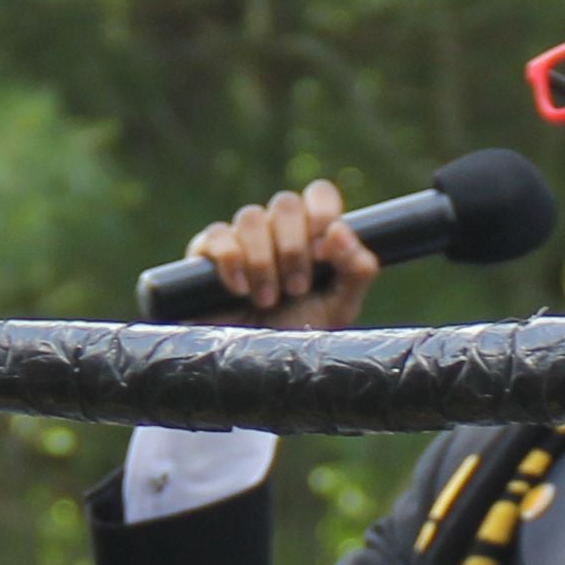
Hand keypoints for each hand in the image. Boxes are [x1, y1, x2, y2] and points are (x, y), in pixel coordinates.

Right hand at [179, 181, 377, 333]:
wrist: (254, 370)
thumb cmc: (297, 336)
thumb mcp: (339, 308)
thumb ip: (357, 270)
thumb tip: (340, 230)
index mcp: (310, 236)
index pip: (318, 194)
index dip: (321, 212)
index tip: (322, 252)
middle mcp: (276, 231)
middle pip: (285, 203)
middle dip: (293, 248)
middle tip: (296, 288)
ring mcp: (240, 239)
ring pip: (252, 217)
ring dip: (264, 261)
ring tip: (267, 300)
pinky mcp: (207, 253)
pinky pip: (218, 236)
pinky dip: (232, 261)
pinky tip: (240, 290)